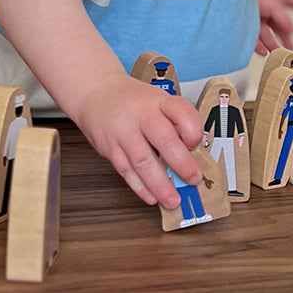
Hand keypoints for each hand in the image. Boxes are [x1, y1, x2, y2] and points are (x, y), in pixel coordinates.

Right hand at [73, 74, 203, 209]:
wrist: (95, 93)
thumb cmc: (132, 100)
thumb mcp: (157, 100)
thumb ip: (175, 123)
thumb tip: (192, 154)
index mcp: (158, 100)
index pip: (181, 111)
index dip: (193, 130)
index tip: (197, 144)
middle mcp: (140, 114)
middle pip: (163, 139)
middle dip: (181, 164)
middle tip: (193, 179)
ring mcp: (123, 132)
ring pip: (142, 161)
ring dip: (160, 184)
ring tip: (173, 199)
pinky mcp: (109, 148)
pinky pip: (126, 171)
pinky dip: (140, 187)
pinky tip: (151, 196)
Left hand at [254, 0, 292, 55]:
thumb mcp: (273, 3)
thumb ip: (284, 17)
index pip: (286, 1)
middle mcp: (263, 9)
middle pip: (277, 25)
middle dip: (285, 36)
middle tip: (291, 46)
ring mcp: (253, 18)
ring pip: (265, 34)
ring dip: (273, 44)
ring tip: (278, 53)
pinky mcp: (244, 28)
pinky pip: (253, 40)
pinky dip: (259, 47)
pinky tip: (263, 51)